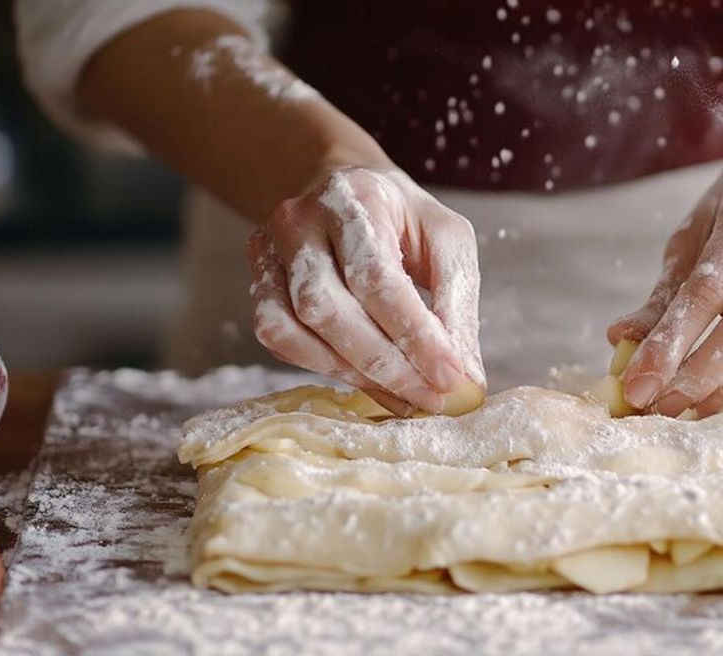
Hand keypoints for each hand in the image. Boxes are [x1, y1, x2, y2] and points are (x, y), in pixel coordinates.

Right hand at [248, 166, 482, 414]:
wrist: (349, 190)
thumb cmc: (404, 219)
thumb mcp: (447, 241)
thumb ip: (456, 302)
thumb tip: (465, 377)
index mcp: (353, 198)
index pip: (376, 277)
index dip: (414, 335)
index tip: (451, 378)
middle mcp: (298, 221)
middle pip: (328, 308)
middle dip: (385, 365)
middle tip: (432, 398)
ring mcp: (268, 252)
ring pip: (295, 328)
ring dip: (354, 373)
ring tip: (405, 395)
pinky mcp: (257, 281)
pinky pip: (278, 337)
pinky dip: (322, 366)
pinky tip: (364, 378)